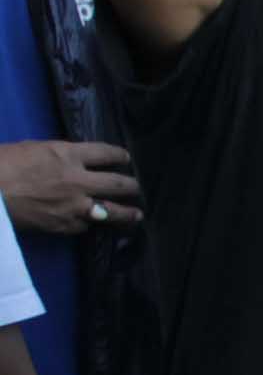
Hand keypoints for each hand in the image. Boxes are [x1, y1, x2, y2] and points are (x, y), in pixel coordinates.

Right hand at [0, 140, 142, 235]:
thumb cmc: (0, 165)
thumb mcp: (30, 149)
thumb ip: (54, 155)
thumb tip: (64, 160)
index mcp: (67, 154)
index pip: (106, 153)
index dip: (120, 156)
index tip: (126, 159)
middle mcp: (78, 179)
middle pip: (118, 183)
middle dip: (131, 186)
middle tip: (136, 188)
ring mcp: (74, 205)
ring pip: (113, 211)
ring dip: (128, 213)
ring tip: (136, 215)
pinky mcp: (65, 225)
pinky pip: (87, 225)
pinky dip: (92, 224)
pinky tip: (98, 225)